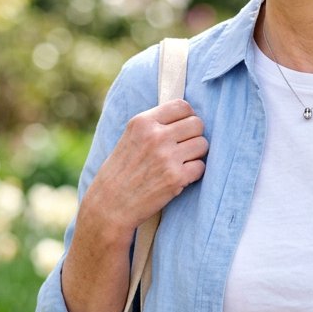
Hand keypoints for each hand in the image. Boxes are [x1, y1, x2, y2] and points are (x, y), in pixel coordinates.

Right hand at [62, 98, 207, 311]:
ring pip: (203, 145)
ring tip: (180, 164)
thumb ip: (154, 125)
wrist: (109, 206)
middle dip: (194, 136)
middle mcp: (155, 136)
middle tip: (183, 149)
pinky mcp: (176, 177)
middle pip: (198, 124)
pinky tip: (179, 178)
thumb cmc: (120, 172)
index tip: (182, 129)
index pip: (183, 105)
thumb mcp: (130, 139)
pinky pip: (201, 167)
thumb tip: (187, 113)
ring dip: (196, 155)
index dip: (187, 117)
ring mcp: (167, 156)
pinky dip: (194, 173)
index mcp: (142, 122)